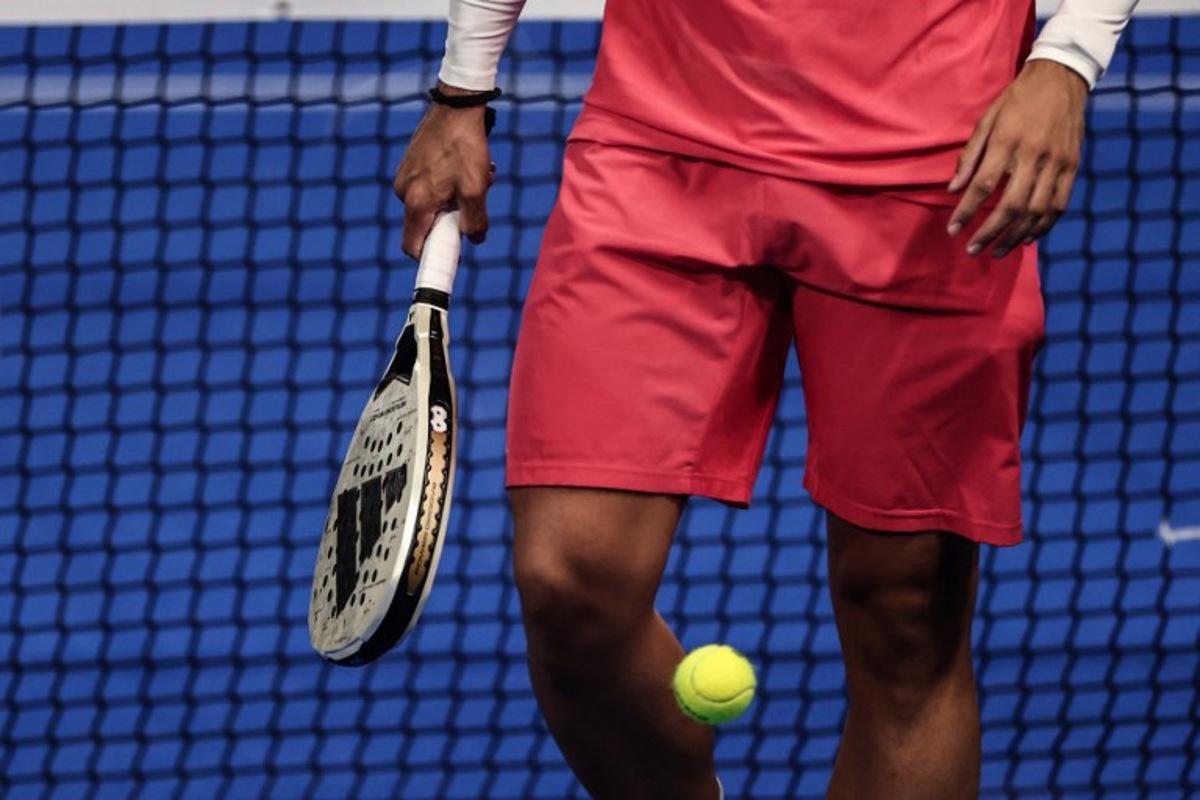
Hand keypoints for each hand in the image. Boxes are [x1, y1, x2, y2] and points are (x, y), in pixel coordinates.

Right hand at [394, 82, 494, 258]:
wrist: (456, 106)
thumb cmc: (466, 146)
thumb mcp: (477, 188)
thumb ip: (475, 220)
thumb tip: (474, 239)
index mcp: (416, 203)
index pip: (413, 247)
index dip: (431, 257)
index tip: (450, 257)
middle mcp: (403, 192)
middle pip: (424, 226)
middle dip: (449, 222)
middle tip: (472, 206)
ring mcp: (404, 177)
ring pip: (428, 205)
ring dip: (451, 201)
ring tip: (472, 180)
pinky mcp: (409, 164)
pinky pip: (427, 188)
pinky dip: (445, 186)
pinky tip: (462, 169)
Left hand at [947, 60, 1087, 258]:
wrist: (1061, 77)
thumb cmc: (1016, 100)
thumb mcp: (986, 119)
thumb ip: (969, 156)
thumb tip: (953, 189)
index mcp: (1008, 141)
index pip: (984, 186)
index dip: (966, 212)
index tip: (953, 230)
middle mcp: (1034, 155)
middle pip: (1011, 206)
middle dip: (990, 232)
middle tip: (973, 250)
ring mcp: (1057, 162)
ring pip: (1036, 211)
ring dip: (1015, 237)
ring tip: (997, 252)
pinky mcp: (1073, 166)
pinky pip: (1059, 205)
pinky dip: (1043, 227)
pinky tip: (1027, 239)